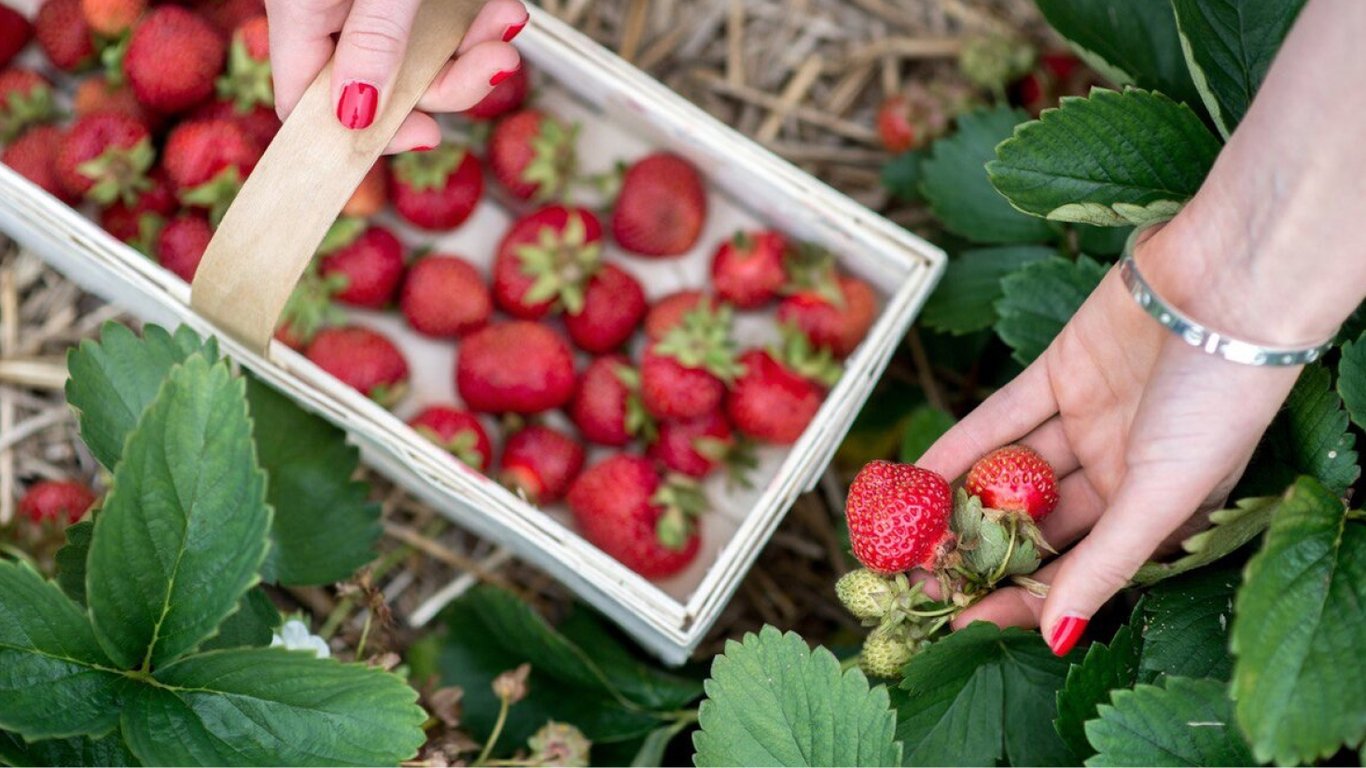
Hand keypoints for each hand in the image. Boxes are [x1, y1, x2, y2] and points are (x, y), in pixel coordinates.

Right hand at [266, 0, 526, 152]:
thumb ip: (372, 43)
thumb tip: (356, 116)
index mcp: (302, 13)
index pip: (309, 105)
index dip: (364, 135)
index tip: (423, 135)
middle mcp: (334, 13)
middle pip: (385, 88)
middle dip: (449, 84)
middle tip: (493, 67)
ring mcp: (375, 5)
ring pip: (425, 57)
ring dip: (475, 51)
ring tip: (505, 26)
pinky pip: (447, 22)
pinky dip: (480, 21)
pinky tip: (504, 11)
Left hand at [918, 224, 1301, 655]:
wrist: (1232, 283)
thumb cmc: (1221, 399)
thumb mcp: (1166, 493)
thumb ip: (1106, 563)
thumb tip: (1057, 637)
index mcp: (1156, 509)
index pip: (1076, 567)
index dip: (1020, 596)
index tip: (960, 621)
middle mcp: (1120, 469)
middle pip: (1036, 523)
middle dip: (980, 551)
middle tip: (919, 579)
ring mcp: (1088, 419)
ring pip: (1012, 471)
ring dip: (961, 500)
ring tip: (902, 533)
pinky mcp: (1061, 370)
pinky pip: (1001, 418)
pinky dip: (960, 446)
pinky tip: (915, 476)